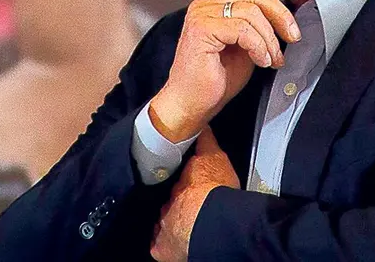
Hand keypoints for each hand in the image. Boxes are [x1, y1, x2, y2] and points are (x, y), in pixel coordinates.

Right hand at [149, 0, 299, 142]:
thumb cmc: (218, 79)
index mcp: (215, 4)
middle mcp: (205, 3)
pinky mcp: (201, 29)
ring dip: (270, 39)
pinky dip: (259, 46)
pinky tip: (262, 62)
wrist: (191, 104)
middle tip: (294, 37)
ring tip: (272, 60)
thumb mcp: (246, 47)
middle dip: (280, 13)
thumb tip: (284, 20)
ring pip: (252, 12)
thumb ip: (257, 27)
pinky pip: (243, 29)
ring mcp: (201, 14)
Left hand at [151, 127, 237, 261]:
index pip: (175, 184)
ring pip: (163, 223)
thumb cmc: (215, 188)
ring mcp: (162, 226)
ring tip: (185, 227)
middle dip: (176, 204)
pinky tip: (173, 245)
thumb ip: (206, 142)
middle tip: (190, 207)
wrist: (210, 219)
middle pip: (168, 203)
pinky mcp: (161, 249)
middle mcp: (166, 204)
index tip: (187, 186)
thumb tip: (202, 125)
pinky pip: (159, 247)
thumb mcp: (214, 156)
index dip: (181, 185)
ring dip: (172, 223)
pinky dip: (164, 246)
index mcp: (178, 184)